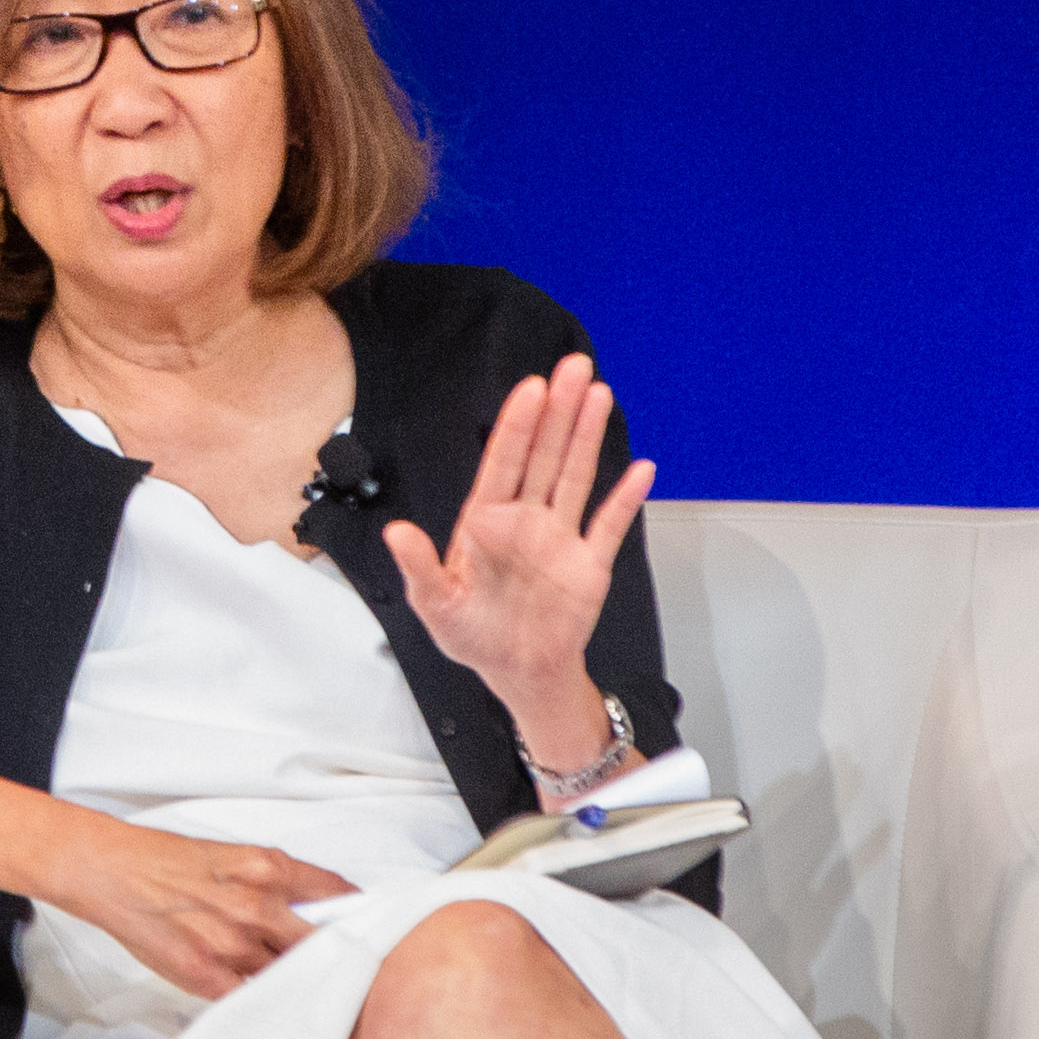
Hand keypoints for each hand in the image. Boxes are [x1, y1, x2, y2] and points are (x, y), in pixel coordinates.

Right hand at [46, 815, 358, 999]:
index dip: (362, 916)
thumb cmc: (165, 861)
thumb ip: (277, 883)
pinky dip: (266, 1002)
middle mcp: (258, 906)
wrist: (110, 871)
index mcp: (269, 868)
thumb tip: (317, 912)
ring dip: (304, 984)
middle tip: (355, 970)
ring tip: (313, 993)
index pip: (340, 896)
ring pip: (293, 975)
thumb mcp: (233, 856)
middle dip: (343, 956)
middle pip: (326, 943)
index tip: (373, 929)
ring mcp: (233, 944)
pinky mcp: (208, 976)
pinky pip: (253, 999)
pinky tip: (272, 1004)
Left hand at [381, 351, 654, 730]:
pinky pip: (610, 526)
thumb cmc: (471, 634)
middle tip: (574, 366)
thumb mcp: (434, 604)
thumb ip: (418, 567)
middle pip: (544, 455)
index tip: (531, 387)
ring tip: (600, 394)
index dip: (518, 424)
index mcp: (485, 522)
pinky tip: (641, 469)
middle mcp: (525, 520)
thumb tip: (396, 531)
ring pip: (575, 476)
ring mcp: (560, 538)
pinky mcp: (590, 565)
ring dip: (587, 436)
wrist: (516, 672)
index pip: (503, 462)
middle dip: (558, 411)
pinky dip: (625, 500)